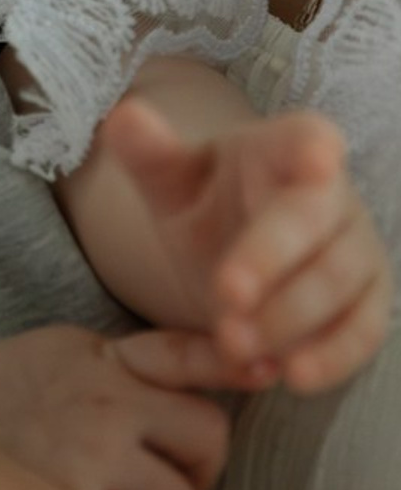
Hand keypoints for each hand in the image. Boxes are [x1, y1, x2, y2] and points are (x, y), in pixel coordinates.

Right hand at [0, 325, 231, 489]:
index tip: (226, 409)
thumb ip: (153, 356)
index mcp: (111, 371)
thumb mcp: (79, 347)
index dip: (215, 418)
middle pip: (202, 456)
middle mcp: (104, 415)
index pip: (202, 402)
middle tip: (154, 474)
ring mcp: (84, 468)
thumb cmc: (17, 380)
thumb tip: (247, 362)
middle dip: (189, 472)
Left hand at [105, 99, 393, 392]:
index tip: (317, 161)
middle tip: (224, 295)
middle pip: (314, 219)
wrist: (230, 259)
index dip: (316, 148)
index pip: (309, 137)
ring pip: (337, 281)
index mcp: (284, 148)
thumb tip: (122, 115)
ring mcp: (357, 249)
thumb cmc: (203, 204)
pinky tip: (289, 375)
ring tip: (233, 343)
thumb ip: (147, 150)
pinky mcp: (368, 304)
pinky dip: (331, 356)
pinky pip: (363, 331)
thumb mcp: (168, 180)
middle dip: (271, 257)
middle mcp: (332, 194)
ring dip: (288, 317)